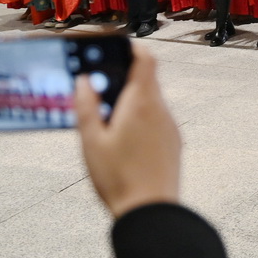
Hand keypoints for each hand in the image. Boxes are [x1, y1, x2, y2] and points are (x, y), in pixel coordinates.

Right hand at [76, 45, 180, 218]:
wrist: (151, 213)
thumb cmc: (119, 178)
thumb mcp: (91, 141)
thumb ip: (86, 106)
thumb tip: (84, 80)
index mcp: (142, 102)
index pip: (145, 58)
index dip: (131, 46)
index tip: (115, 45)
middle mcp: (161, 110)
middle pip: (146, 79)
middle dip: (123, 79)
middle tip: (98, 87)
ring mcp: (170, 127)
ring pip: (151, 101)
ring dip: (131, 101)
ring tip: (106, 118)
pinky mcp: (173, 143)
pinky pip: (156, 120)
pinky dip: (140, 119)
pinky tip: (122, 139)